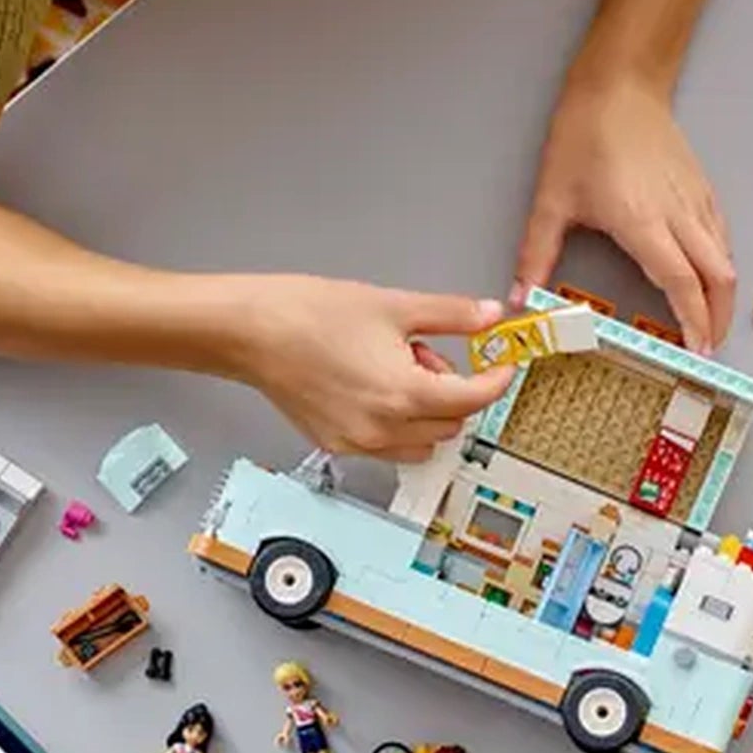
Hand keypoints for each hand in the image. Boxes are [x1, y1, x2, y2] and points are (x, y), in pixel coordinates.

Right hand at [235, 276, 514, 460]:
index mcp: (404, 395)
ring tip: (396, 369)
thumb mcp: (392, 305)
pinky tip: (372, 384)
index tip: (502, 364)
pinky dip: (397, 423)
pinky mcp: (338, 445)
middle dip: (454, 391)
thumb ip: (450, 315)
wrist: (250, 332)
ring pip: (422, 443)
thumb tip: (488, 316)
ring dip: (427, 412)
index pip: (474, 400)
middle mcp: (384, 430)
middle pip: (451, 424)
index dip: (496, 380)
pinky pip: (388, 446)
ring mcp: (359, 444)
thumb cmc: (308, 315)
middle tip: (426, 352)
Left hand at [513, 68, 734, 350]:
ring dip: (723, 295)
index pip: (682, 284)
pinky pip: (722, 236)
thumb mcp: (551, 198)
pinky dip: (720, 265)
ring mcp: (696, 200)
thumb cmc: (584, 135)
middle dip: (718, 320)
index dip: (693, 322)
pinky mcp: (702, 188)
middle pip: (718, 278)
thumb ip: (536, 254)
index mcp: (643, 223)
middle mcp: (679, 215)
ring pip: (726, 257)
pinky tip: (707, 277)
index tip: (695, 351)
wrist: (619, 85)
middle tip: (706, 350)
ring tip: (709, 323)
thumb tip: (521, 297)